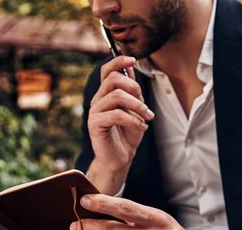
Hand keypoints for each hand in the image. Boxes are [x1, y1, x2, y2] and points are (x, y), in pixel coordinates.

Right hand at [87, 56, 154, 173]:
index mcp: (106, 94)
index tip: (133, 60)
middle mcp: (98, 100)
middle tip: (145, 105)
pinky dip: (133, 119)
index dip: (118, 61)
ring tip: (147, 117)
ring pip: (116, 96)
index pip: (107, 70)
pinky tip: (142, 127)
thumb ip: (132, 91)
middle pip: (113, 79)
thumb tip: (131, 67)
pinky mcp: (95, 124)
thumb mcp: (135, 109)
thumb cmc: (128, 134)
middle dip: (134, 88)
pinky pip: (115, 114)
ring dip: (137, 105)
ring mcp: (95, 112)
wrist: (120, 158)